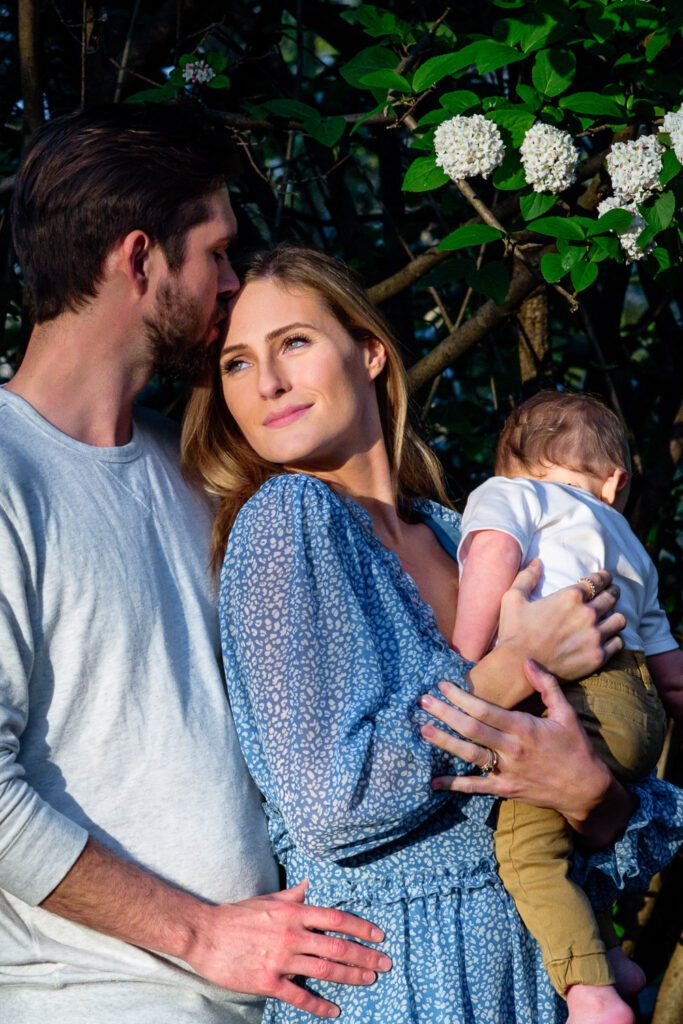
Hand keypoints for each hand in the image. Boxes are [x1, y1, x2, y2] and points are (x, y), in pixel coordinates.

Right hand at [186, 880, 390, 1018]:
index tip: (379, 935)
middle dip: (365, 956)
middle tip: (385, 963)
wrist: (206, 935)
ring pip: (325, 970)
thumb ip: (293, 896)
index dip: (361, 927)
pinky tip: (335, 1010)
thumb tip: (309, 886)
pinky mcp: (269, 980)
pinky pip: (300, 995)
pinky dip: (320, 1005)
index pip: (336, 919)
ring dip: (351, 977)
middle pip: (337, 947)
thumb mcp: (268, 900)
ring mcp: (281, 959)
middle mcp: (292, 934)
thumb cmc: (238, 915)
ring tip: (370, 980)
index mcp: (294, 913)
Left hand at [419, 660, 630, 840]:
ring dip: (444, 742)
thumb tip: (528, 660)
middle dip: (445, 713)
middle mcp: (512, 749)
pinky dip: (453, 785)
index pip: (485, 710)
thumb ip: (546, 685)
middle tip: (423, 701)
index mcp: (524, 728)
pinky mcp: (504, 789)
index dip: (461, 697)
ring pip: (468, 755)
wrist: (585, 790)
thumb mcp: (566, 713)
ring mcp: (506, 771)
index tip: (443, 685)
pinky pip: (475, 787)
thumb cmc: (576, 748)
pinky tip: (433, 782)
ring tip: (423, 729)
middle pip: (471, 730)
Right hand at [497, 561, 624, 680]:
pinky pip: (618, 643)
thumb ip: (526, 577)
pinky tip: (608, 638)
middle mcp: (587, 614)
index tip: (606, 577)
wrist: (517, 667)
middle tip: (612, 594)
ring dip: (615, 616)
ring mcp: (594, 636)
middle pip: (611, 598)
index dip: (604, 577)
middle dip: (613, 593)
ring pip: (619, 620)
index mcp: (570, 596)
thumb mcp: (513, 598)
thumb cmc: (514, 632)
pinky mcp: (597, 656)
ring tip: (611, 617)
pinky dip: (614, 638)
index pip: (597, 581)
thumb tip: (537, 561)